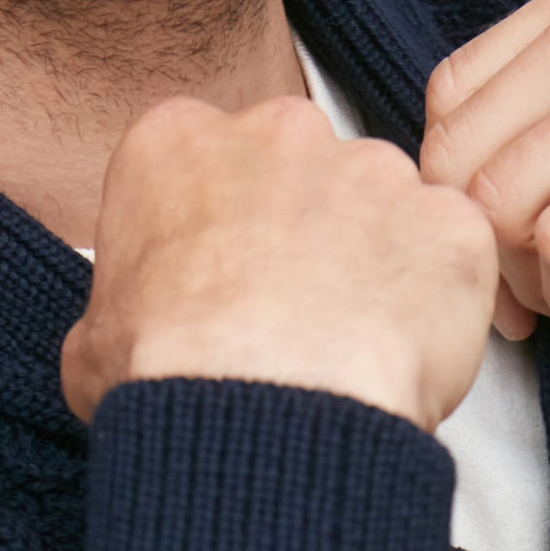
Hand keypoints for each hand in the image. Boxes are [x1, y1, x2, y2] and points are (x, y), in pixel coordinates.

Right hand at [63, 93, 499, 432]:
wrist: (263, 418)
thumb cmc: (174, 384)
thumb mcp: (94, 351)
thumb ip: (118, 314)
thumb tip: (116, 342)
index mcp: (178, 143)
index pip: (213, 168)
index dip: (230, 237)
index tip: (239, 289)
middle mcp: (278, 132)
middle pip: (308, 175)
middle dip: (312, 240)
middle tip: (308, 324)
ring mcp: (372, 169)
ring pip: (388, 210)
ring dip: (383, 268)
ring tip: (362, 352)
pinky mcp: (447, 222)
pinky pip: (456, 255)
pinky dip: (444, 303)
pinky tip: (413, 356)